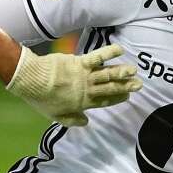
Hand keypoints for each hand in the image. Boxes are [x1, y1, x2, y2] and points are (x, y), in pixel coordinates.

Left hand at [5, 43, 139, 126]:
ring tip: (134, 70)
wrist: (33, 81)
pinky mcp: (80, 62)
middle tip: (139, 84)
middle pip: (110, 88)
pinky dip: (109, 53)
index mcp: (83, 103)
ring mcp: (85, 76)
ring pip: (107, 73)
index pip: (104, 101)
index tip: (127, 97)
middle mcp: (87, 89)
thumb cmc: (42, 99)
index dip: (116, 99)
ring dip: (122, 71)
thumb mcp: (56, 116)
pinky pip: (97, 57)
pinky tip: (120, 49)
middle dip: (125, 86)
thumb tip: (86, 122)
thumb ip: (72, 120)